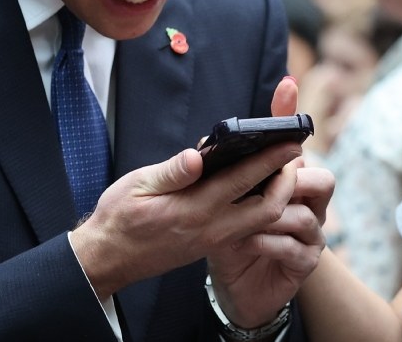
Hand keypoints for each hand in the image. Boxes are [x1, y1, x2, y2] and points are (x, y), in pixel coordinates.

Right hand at [69, 136, 302, 299]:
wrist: (108, 260)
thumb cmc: (119, 218)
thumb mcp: (137, 187)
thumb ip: (171, 172)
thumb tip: (198, 155)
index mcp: (193, 211)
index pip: (242, 182)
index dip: (270, 161)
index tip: (290, 142)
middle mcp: (211, 229)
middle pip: (267, 208)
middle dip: (286, 181)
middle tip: (293, 155)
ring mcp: (213, 240)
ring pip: (261, 220)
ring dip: (277, 195)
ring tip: (281, 168)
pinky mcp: (211, 245)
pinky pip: (248, 227)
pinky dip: (261, 206)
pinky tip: (259, 187)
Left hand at [206, 76, 336, 326]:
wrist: (234, 287)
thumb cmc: (226, 236)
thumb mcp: (213, 200)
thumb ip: (210, 173)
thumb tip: (201, 147)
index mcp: (285, 182)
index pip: (292, 144)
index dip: (290, 114)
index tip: (285, 84)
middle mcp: (304, 204)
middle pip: (322, 179)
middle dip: (295, 178)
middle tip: (267, 179)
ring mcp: (308, 235)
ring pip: (308, 216)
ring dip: (276, 214)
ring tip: (244, 218)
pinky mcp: (303, 263)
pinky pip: (297, 248)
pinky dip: (271, 243)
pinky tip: (245, 241)